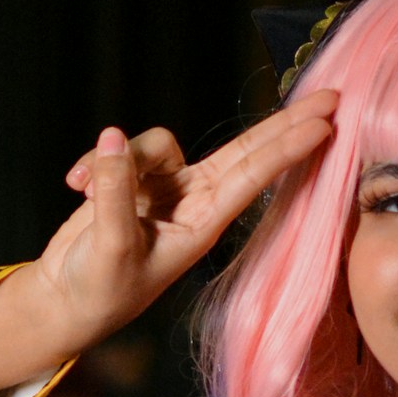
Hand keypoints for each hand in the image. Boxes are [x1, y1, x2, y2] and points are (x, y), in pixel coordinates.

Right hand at [0, 91, 339, 396]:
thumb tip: (113, 138)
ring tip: (84, 191)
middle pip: (245, 151)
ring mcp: (167, 189)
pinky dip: (95, 162)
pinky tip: (74, 186)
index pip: (254, 177)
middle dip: (283, 124)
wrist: (66, 300)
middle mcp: (193, 202)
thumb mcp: (109, 244)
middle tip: (331, 96)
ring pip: (157, 143)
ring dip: (120, 158)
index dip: (289, 148)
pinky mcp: (137, 180)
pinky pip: (122, 149)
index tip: (326, 124)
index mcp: (202, 225)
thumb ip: (115, 191)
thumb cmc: (99, 289)